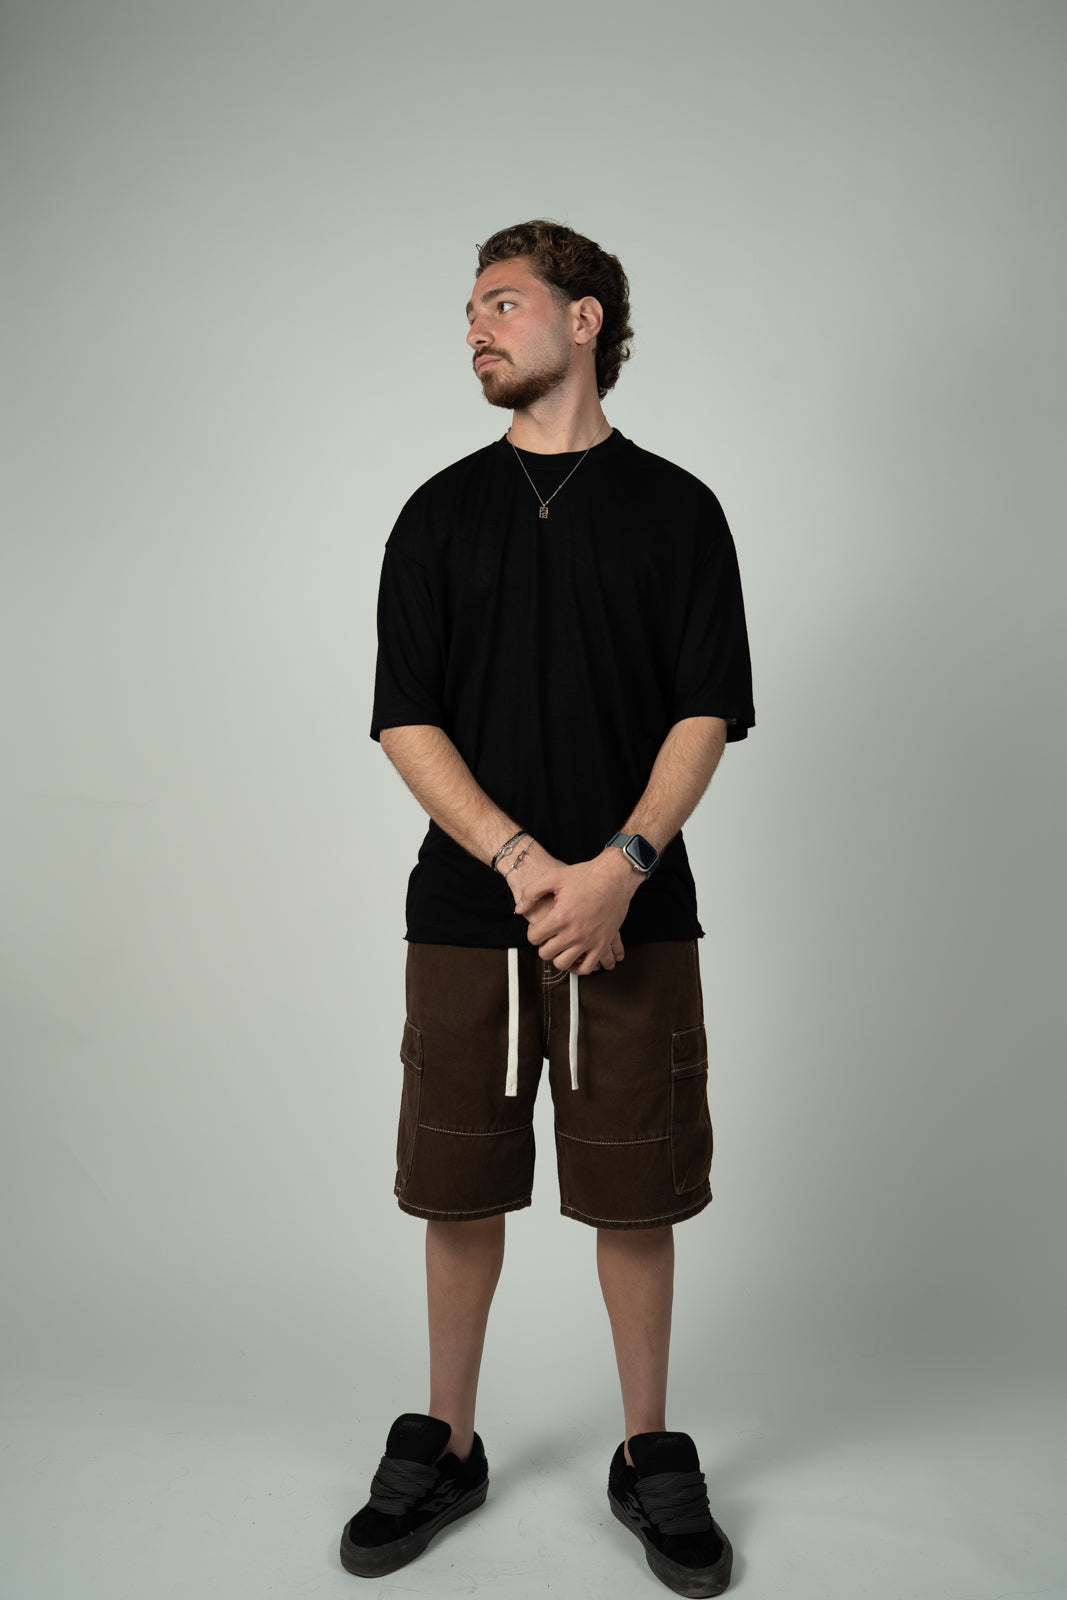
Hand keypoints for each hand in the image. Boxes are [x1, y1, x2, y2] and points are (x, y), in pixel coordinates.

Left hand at [509, 846, 638, 974]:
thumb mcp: (553, 877)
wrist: (614, 877)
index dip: (533, 933)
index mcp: (560, 917)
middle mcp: (574, 933)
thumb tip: (519, 908)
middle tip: (548, 938)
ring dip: (558, 957)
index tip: (538, 929)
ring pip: (564, 964)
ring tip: (560, 948)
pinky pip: (588, 967)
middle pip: (546, 953)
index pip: (534, 938)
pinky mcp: (603, 944)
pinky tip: (575, 958)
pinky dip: (579, 968)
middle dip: (543, 945)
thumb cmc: (586, 875)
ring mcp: (589, 940)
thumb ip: (531, 892)